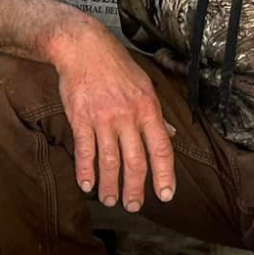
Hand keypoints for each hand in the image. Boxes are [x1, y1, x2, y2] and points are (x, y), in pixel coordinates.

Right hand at [48, 20, 174, 213]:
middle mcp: (128, 117)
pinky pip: (85, 151)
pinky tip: (86, 184)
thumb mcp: (145, 86)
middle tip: (132, 206)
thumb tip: (171, 136)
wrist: (84, 48)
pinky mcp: (81, 119)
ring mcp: (104, 119)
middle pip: (135, 161)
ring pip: (109, 161)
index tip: (165, 195)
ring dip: (110, 185)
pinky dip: (85, 171)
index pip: (161, 148)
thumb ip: (157, 115)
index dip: (164, 175)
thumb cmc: (116, 66)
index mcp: (147, 109)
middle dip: (135, 189)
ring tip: (109, 199)